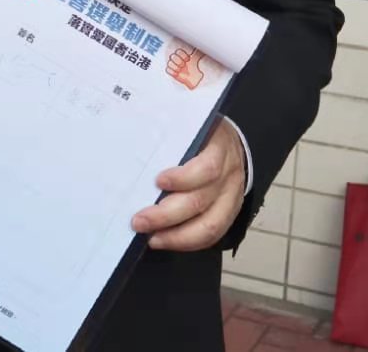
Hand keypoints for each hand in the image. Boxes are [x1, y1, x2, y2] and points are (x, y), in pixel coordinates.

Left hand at [131, 118, 245, 250]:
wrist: (233, 144)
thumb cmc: (202, 135)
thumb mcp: (191, 124)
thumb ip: (170, 131)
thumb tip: (135, 142)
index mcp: (218, 148)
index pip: (206, 167)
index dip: (183, 178)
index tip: (157, 181)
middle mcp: (228, 175)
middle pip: (200, 200)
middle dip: (166, 215)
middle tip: (139, 221)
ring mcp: (231, 197)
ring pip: (210, 226)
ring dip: (177, 237)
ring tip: (152, 238)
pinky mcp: (230, 214)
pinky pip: (212, 235)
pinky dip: (188, 242)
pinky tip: (166, 240)